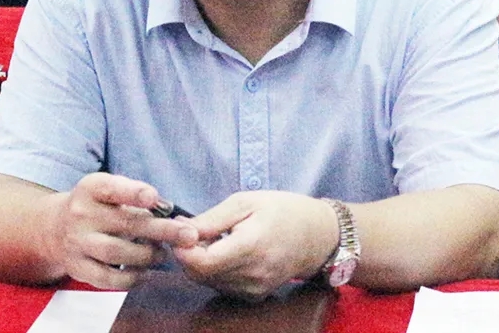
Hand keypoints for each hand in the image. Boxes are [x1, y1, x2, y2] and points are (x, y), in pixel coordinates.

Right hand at [42, 172, 198, 288]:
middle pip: (124, 223)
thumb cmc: (97, 205)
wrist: (56, 227)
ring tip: (163, 254)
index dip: (133, 192)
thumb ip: (136, 195)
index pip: (112, 188)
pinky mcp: (78, 267)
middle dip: (161, 230)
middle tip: (189, 236)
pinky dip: (130, 278)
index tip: (154, 198)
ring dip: (147, 255)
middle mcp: (81, 214)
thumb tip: (167, 208)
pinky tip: (145, 273)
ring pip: (116, 252)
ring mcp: (77, 242)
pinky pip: (106, 278)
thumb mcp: (110, 189)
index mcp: (91, 188)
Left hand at [172, 191, 338, 298]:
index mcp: (250, 247)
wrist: (318, 236)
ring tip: (211, 235)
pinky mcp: (254, 296)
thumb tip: (181, 231)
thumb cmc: (283, 211)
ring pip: (207, 281)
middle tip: (191, 227)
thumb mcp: (246, 202)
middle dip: (187, 252)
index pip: (201, 263)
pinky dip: (214, 269)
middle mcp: (252, 276)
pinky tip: (224, 249)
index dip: (182, 249)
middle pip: (199, 274)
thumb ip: (212, 219)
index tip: (179, 230)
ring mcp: (254, 290)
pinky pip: (221, 285)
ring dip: (199, 260)